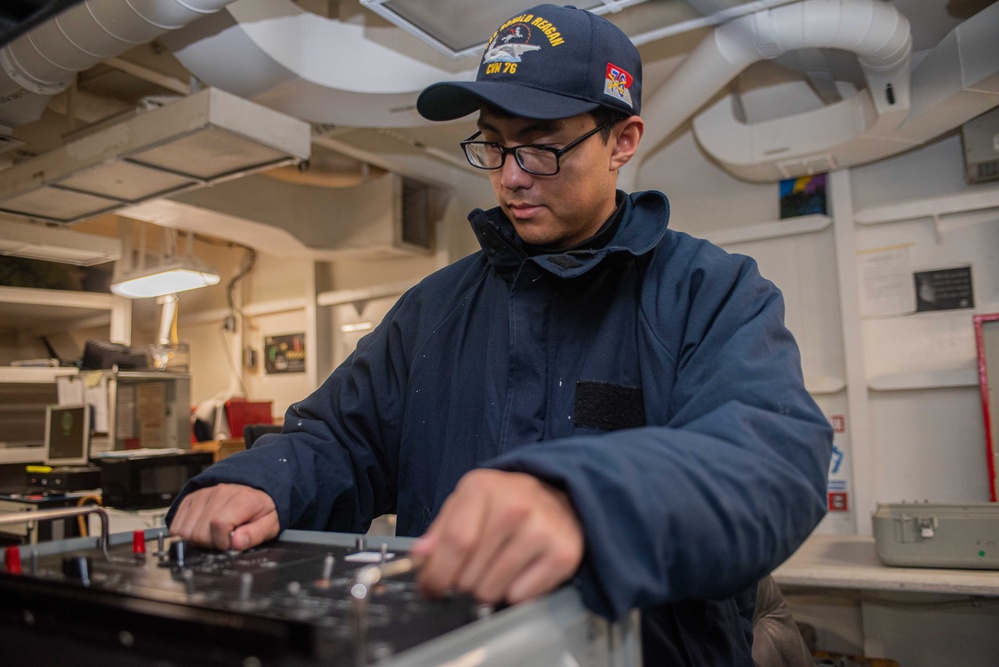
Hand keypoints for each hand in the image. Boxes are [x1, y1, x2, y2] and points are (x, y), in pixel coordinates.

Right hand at [168, 483, 278, 550]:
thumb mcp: (270, 524)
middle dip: (211, 543)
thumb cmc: (260, 509)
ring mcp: (202, 495)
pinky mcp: (190, 499)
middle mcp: (219, 493)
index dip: (223, 542)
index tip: (231, 544)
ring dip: (198, 539)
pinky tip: (202, 530)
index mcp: (241, 499)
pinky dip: (186, 533)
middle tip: (224, 539)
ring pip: (185, 531)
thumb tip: (237, 543)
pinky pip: (176, 525)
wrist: (254, 490)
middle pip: (199, 532)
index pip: (219, 524)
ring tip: (214, 534)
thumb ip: (255, 534)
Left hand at [410, 470, 583, 605]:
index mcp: (483, 488)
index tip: (430, 589)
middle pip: (470, 573)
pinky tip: (519, 571)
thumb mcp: (467, 502)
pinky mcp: (562, 555)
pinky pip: (520, 597)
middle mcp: (515, 506)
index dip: (436, 574)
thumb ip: (440, 530)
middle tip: (469, 572)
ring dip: (485, 589)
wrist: (558, 496)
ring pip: (491, 590)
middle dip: (460, 584)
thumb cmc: (506, 501)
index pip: (455, 543)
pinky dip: (513, 593)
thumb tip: (419, 558)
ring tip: (495, 569)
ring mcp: (542, 530)